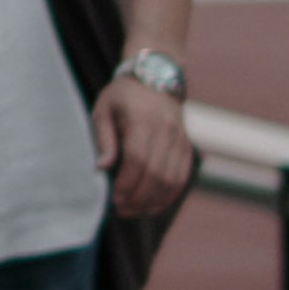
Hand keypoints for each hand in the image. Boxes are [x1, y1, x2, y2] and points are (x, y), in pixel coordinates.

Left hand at [95, 65, 194, 218]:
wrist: (155, 78)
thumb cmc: (122, 96)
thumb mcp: (104, 109)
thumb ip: (104, 138)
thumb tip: (102, 168)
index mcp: (143, 119)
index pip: (138, 159)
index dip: (127, 183)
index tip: (115, 198)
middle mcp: (166, 130)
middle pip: (156, 173)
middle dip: (139, 197)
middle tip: (122, 210)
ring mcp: (180, 139)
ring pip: (171, 179)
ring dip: (154, 201)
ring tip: (135, 211)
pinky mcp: (187, 146)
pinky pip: (182, 177)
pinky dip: (169, 196)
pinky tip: (153, 206)